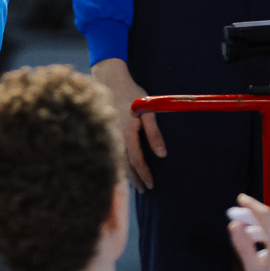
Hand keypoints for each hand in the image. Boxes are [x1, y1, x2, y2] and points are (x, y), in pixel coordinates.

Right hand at [92, 58, 165, 188]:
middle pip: (126, 164)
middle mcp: (116, 137)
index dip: (144, 174)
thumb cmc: (132, 94)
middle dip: (135, 178)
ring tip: (134, 184)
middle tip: (144, 190)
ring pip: (118, 160)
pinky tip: (122, 166)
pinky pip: (113, 152)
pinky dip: (119, 163)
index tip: (151, 185)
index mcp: (127, 134)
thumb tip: (162, 155)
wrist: (110, 80)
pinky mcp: (108, 131)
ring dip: (126, 173)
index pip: (137, 161)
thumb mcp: (148, 111)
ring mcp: (110, 135)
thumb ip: (154, 133)